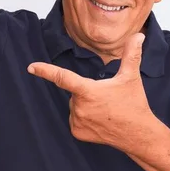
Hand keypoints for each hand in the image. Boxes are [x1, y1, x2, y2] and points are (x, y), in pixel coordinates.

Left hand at [27, 33, 154, 150]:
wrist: (138, 134)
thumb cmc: (134, 104)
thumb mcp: (131, 77)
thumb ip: (131, 54)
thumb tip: (138, 36)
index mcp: (88, 91)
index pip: (62, 77)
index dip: (45, 71)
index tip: (31, 67)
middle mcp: (79, 107)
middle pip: (75, 92)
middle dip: (86, 91)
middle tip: (107, 98)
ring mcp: (77, 121)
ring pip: (74, 105)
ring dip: (85, 105)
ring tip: (105, 111)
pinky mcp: (77, 132)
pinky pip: (75, 119)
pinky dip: (84, 118)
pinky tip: (100, 121)